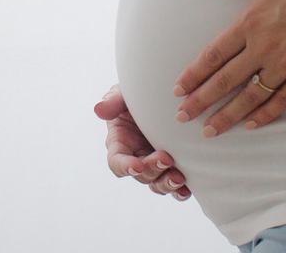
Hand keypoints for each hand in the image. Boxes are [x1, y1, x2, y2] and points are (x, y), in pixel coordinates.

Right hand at [94, 83, 190, 199]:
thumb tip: (98, 109)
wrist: (163, 95)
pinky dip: (179, 191)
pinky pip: (174, 186)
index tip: (137, 165)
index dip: (125, 167)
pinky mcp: (172, 167)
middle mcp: (135, 157)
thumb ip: (113, 101)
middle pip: (140, 175)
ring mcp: (154, 164)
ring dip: (166, 183)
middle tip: (166, 158)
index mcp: (120, 142)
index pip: (116, 162)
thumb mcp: (124, 94)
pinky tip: (187, 189)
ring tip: (179, 178)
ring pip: (156, 183)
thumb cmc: (138, 94)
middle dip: (152, 169)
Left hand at [173, 0, 285, 137]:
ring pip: (251, 96)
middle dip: (200, 101)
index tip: (178, 89)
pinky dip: (267, 114)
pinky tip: (253, 124)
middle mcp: (265, 47)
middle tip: (182, 117)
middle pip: (225, 80)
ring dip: (228, 115)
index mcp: (252, 21)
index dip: (194, 73)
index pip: (214, 54)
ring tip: (210, 130)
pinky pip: (284, 100)